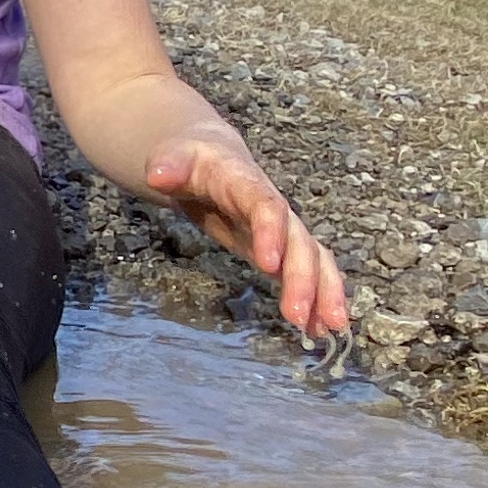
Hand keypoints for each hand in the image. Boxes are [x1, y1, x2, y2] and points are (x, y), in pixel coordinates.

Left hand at [144, 136, 349, 337]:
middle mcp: (274, 208)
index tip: (269, 265)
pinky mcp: (281, 249)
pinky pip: (308, 273)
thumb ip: (168, 166)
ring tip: (330, 328)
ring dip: (324, 292)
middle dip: (302, 278)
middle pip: (298, 240)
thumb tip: (157, 176)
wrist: (212, 157)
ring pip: (314, 258)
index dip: (271, 233)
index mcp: (247, 184)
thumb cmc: (192, 161)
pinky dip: (318, 299)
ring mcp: (282, 229)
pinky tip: (318, 330)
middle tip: (297, 315)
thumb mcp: (174, 158)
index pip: (266, 206)